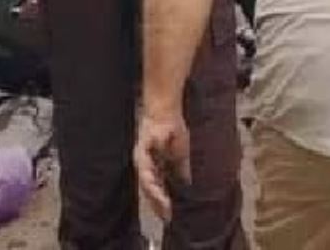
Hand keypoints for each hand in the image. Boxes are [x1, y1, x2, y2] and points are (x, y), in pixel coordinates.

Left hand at [134, 105, 190, 222]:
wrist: (167, 111)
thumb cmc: (173, 130)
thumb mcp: (181, 156)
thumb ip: (181, 171)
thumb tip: (187, 188)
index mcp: (155, 167)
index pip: (157, 190)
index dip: (162, 204)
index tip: (170, 218)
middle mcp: (146, 165)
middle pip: (148, 189)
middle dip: (157, 204)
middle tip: (167, 217)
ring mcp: (142, 157)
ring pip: (145, 181)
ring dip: (154, 195)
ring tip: (164, 206)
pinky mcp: (141, 149)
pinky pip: (144, 167)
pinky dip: (150, 179)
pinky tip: (157, 188)